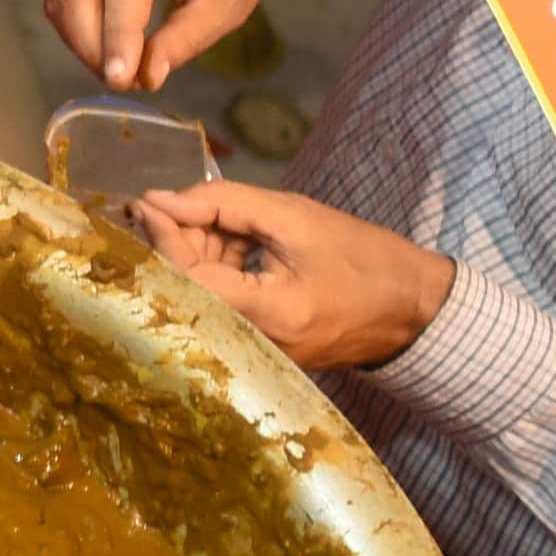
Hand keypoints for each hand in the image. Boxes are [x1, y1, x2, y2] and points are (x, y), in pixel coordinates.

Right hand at [42, 0, 303, 88]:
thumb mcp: (228, 3)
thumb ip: (186, 38)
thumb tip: (147, 75)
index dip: (119, 32)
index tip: (120, 78)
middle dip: (91, 42)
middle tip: (120, 80)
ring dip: (78, 36)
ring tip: (114, 63)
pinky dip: (71, 20)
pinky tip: (99, 38)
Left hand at [127, 176, 451, 372]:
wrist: (412, 307)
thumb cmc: (360, 257)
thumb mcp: (293, 216)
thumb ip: (222, 204)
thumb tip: (159, 201)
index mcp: (266, 314)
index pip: (186, 276)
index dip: (160, 236)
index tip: (144, 201)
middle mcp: (252, 345)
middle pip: (186, 289)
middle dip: (177, 242)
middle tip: (183, 204)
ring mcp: (253, 354)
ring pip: (199, 297)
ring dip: (198, 255)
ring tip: (225, 222)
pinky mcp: (257, 352)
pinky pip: (219, 309)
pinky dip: (217, 274)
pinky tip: (234, 247)